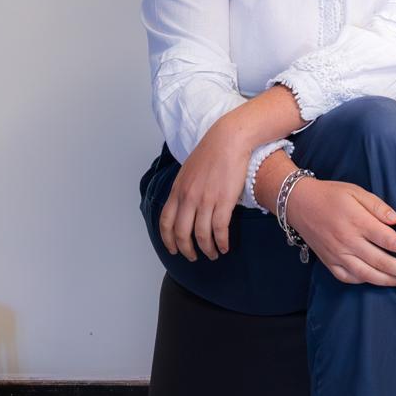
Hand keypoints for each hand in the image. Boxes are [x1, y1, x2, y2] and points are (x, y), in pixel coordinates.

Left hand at [159, 121, 249, 260]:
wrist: (229, 139)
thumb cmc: (212, 152)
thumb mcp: (188, 170)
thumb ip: (183, 189)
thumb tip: (184, 204)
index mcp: (177, 190)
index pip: (165, 222)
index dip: (168, 240)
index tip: (173, 249)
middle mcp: (188, 198)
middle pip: (181, 234)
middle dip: (186, 250)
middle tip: (194, 257)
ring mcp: (205, 200)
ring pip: (201, 236)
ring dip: (207, 250)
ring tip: (214, 254)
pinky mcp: (223, 201)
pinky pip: (219, 230)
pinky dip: (221, 242)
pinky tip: (225, 246)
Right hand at [285, 178, 395, 286]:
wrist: (298, 203)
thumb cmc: (330, 195)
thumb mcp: (356, 191)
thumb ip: (378, 206)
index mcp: (357, 222)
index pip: (391, 240)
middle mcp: (348, 241)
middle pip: (383, 262)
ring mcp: (337, 254)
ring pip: (368, 275)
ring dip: (389, 281)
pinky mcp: (328, 261)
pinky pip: (349, 278)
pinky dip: (365, 281)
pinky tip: (377, 279)